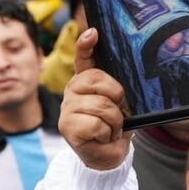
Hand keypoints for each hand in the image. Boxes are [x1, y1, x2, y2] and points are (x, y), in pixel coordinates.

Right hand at [59, 29, 131, 170]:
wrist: (108, 156)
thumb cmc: (114, 126)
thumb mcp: (119, 105)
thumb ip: (116, 89)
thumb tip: (120, 86)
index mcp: (86, 82)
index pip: (84, 59)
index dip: (86, 45)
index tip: (93, 33)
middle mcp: (73, 91)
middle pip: (97, 80)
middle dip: (116, 97)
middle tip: (118, 113)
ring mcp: (68, 108)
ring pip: (101, 105)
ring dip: (114, 121)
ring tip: (111, 128)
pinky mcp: (68, 126)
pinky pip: (96, 123)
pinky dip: (106, 133)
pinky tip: (102, 138)